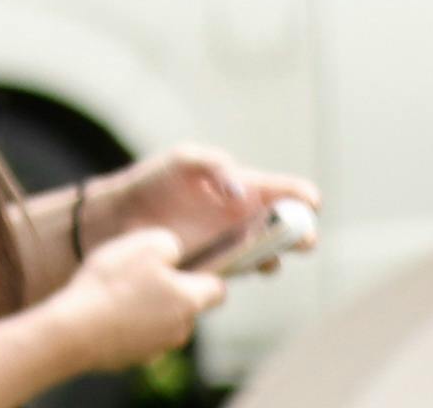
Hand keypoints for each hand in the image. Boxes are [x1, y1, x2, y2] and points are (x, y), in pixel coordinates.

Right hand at [39, 227, 225, 373]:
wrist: (77, 330)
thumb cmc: (113, 284)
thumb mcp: (143, 246)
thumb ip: (169, 243)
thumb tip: (175, 251)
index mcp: (190, 301)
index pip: (218, 290)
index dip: (204, 274)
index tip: (183, 264)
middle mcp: (181, 329)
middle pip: (186, 305)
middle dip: (168, 290)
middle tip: (136, 274)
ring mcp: (158, 347)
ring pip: (161, 321)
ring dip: (146, 308)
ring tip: (114, 293)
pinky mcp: (134, 358)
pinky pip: (137, 336)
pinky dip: (126, 324)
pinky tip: (102, 312)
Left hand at [84, 139, 315, 268]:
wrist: (122, 215)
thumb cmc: (154, 180)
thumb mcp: (183, 160)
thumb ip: (214, 164)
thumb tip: (240, 190)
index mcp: (246, 188)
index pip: (286, 192)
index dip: (303, 197)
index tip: (309, 202)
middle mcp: (247, 218)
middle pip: (290, 229)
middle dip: (303, 233)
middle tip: (302, 237)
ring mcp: (235, 244)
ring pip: (271, 255)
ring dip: (274, 256)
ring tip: (264, 252)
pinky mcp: (220, 267)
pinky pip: (244, 272)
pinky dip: (247, 269)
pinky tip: (237, 263)